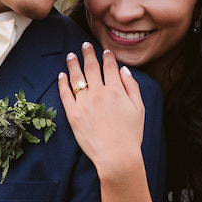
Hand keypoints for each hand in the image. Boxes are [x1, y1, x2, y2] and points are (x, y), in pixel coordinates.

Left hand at [58, 43, 146, 180]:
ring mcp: (84, 103)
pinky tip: (62, 75)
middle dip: (88, 54)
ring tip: (71, 56)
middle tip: (85, 45)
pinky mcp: (73, 114)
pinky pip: (65, 94)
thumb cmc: (131, 135)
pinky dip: (62, 82)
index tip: (105, 51)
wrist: (116, 156)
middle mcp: (99, 93)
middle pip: (92, 67)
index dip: (108, 57)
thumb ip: (132, 87)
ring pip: (76, 77)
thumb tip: (124, 71)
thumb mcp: (139, 109)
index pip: (110, 67)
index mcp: (117, 90)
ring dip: (73, 64)